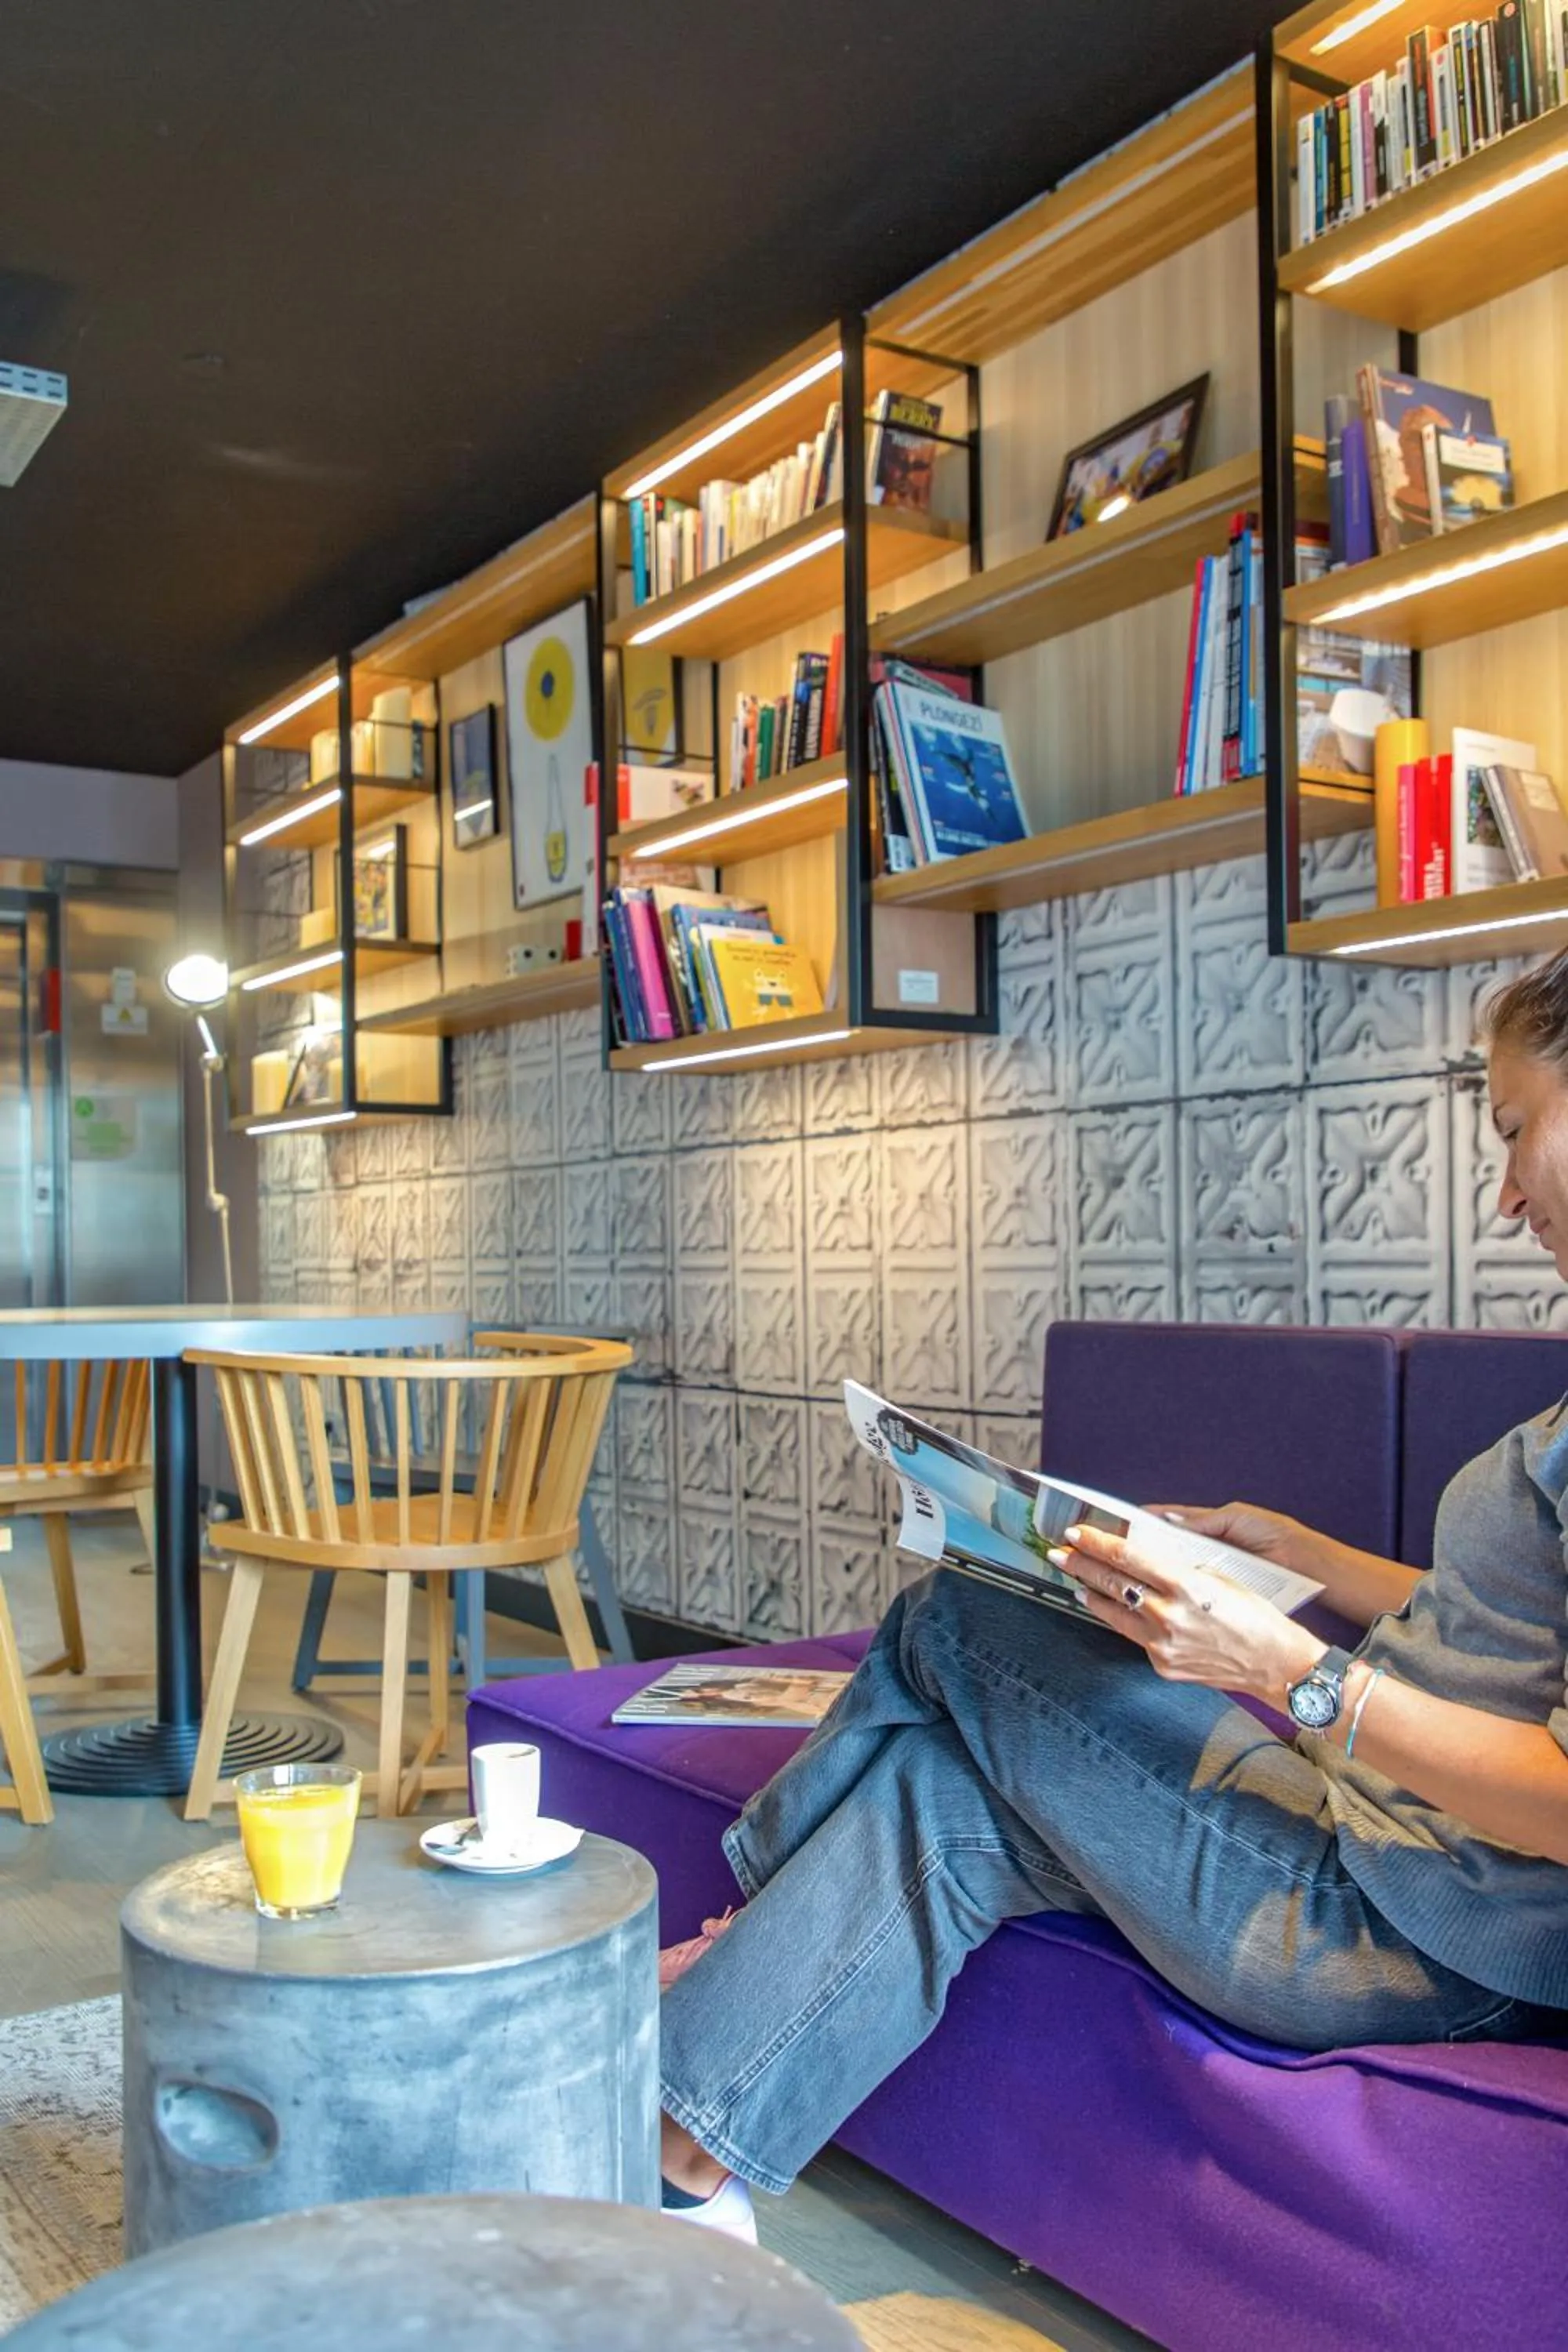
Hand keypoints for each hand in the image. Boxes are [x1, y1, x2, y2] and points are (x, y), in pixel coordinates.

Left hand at [1051, 1521, 1323, 1707]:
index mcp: (1185, 1586)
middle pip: (1112, 1583)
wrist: (1275, 1664)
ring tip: (1076, 1580)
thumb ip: (1178, 1571)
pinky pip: (1134, 1637)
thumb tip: (1146, 1563)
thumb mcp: (1218, 1580)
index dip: (1096, 1543)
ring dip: (1091, 1595)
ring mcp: (1163, 1645)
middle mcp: (1169, 1616)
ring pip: (1113, 1614)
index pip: (1128, 1558)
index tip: (1075, 1532)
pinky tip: (1113, 1610)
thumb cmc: (1254, 1616)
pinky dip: (1122, 1620)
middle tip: (1059, 1552)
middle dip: (1080, 1565)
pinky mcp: (1163, 1666)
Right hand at [1143, 1499, 1325, 1584]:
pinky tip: (1170, 1590)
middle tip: (1127, 1549)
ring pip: (1183, 1569)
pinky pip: (1200, 1586)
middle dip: (1152, 1547)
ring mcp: (1215, 1569)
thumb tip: (1172, 1521)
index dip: (1151, 1520)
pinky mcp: (1224, 1588)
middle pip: (1173, 1547)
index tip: (1126, 1521)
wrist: (1303, 1562)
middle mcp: (1210, 1548)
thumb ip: (1204, 1520)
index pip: (1174, 1520)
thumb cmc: (1274, 1533)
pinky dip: (1187, 1587)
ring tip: (1141, 1571)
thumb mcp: (1236, 1518)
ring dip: (1167, 1570)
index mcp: (1211, 1525)